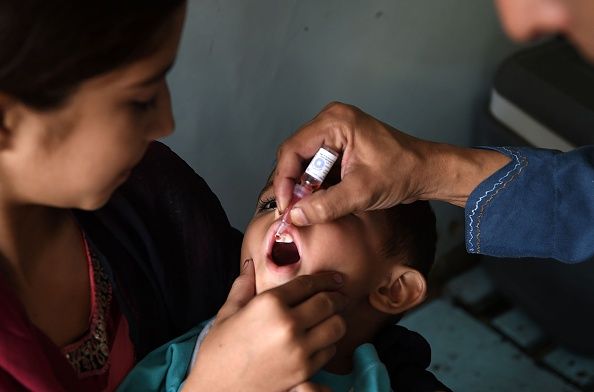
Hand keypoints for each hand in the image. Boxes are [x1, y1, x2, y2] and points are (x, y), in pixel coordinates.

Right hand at [184, 259, 346, 391]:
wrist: (215, 390)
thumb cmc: (217, 351)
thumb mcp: (227, 313)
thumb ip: (243, 286)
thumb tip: (250, 263)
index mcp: (269, 304)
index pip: (308, 284)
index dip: (326, 279)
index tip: (336, 278)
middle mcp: (288, 324)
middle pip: (328, 303)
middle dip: (338, 297)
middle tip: (340, 296)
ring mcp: (298, 349)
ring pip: (336, 327)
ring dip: (336, 320)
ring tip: (331, 318)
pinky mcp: (304, 372)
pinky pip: (329, 351)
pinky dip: (329, 343)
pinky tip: (321, 341)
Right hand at [274, 102, 509, 224]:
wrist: (427, 171)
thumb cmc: (402, 173)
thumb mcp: (361, 192)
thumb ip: (326, 205)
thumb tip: (295, 216)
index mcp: (335, 121)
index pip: (292, 150)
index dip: (284, 181)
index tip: (285, 206)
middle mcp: (331, 120)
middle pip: (295, 154)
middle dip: (293, 184)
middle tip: (293, 211)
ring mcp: (335, 131)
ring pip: (304, 160)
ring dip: (303, 185)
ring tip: (305, 208)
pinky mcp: (340, 143)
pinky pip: (317, 163)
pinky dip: (315, 183)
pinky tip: (317, 200)